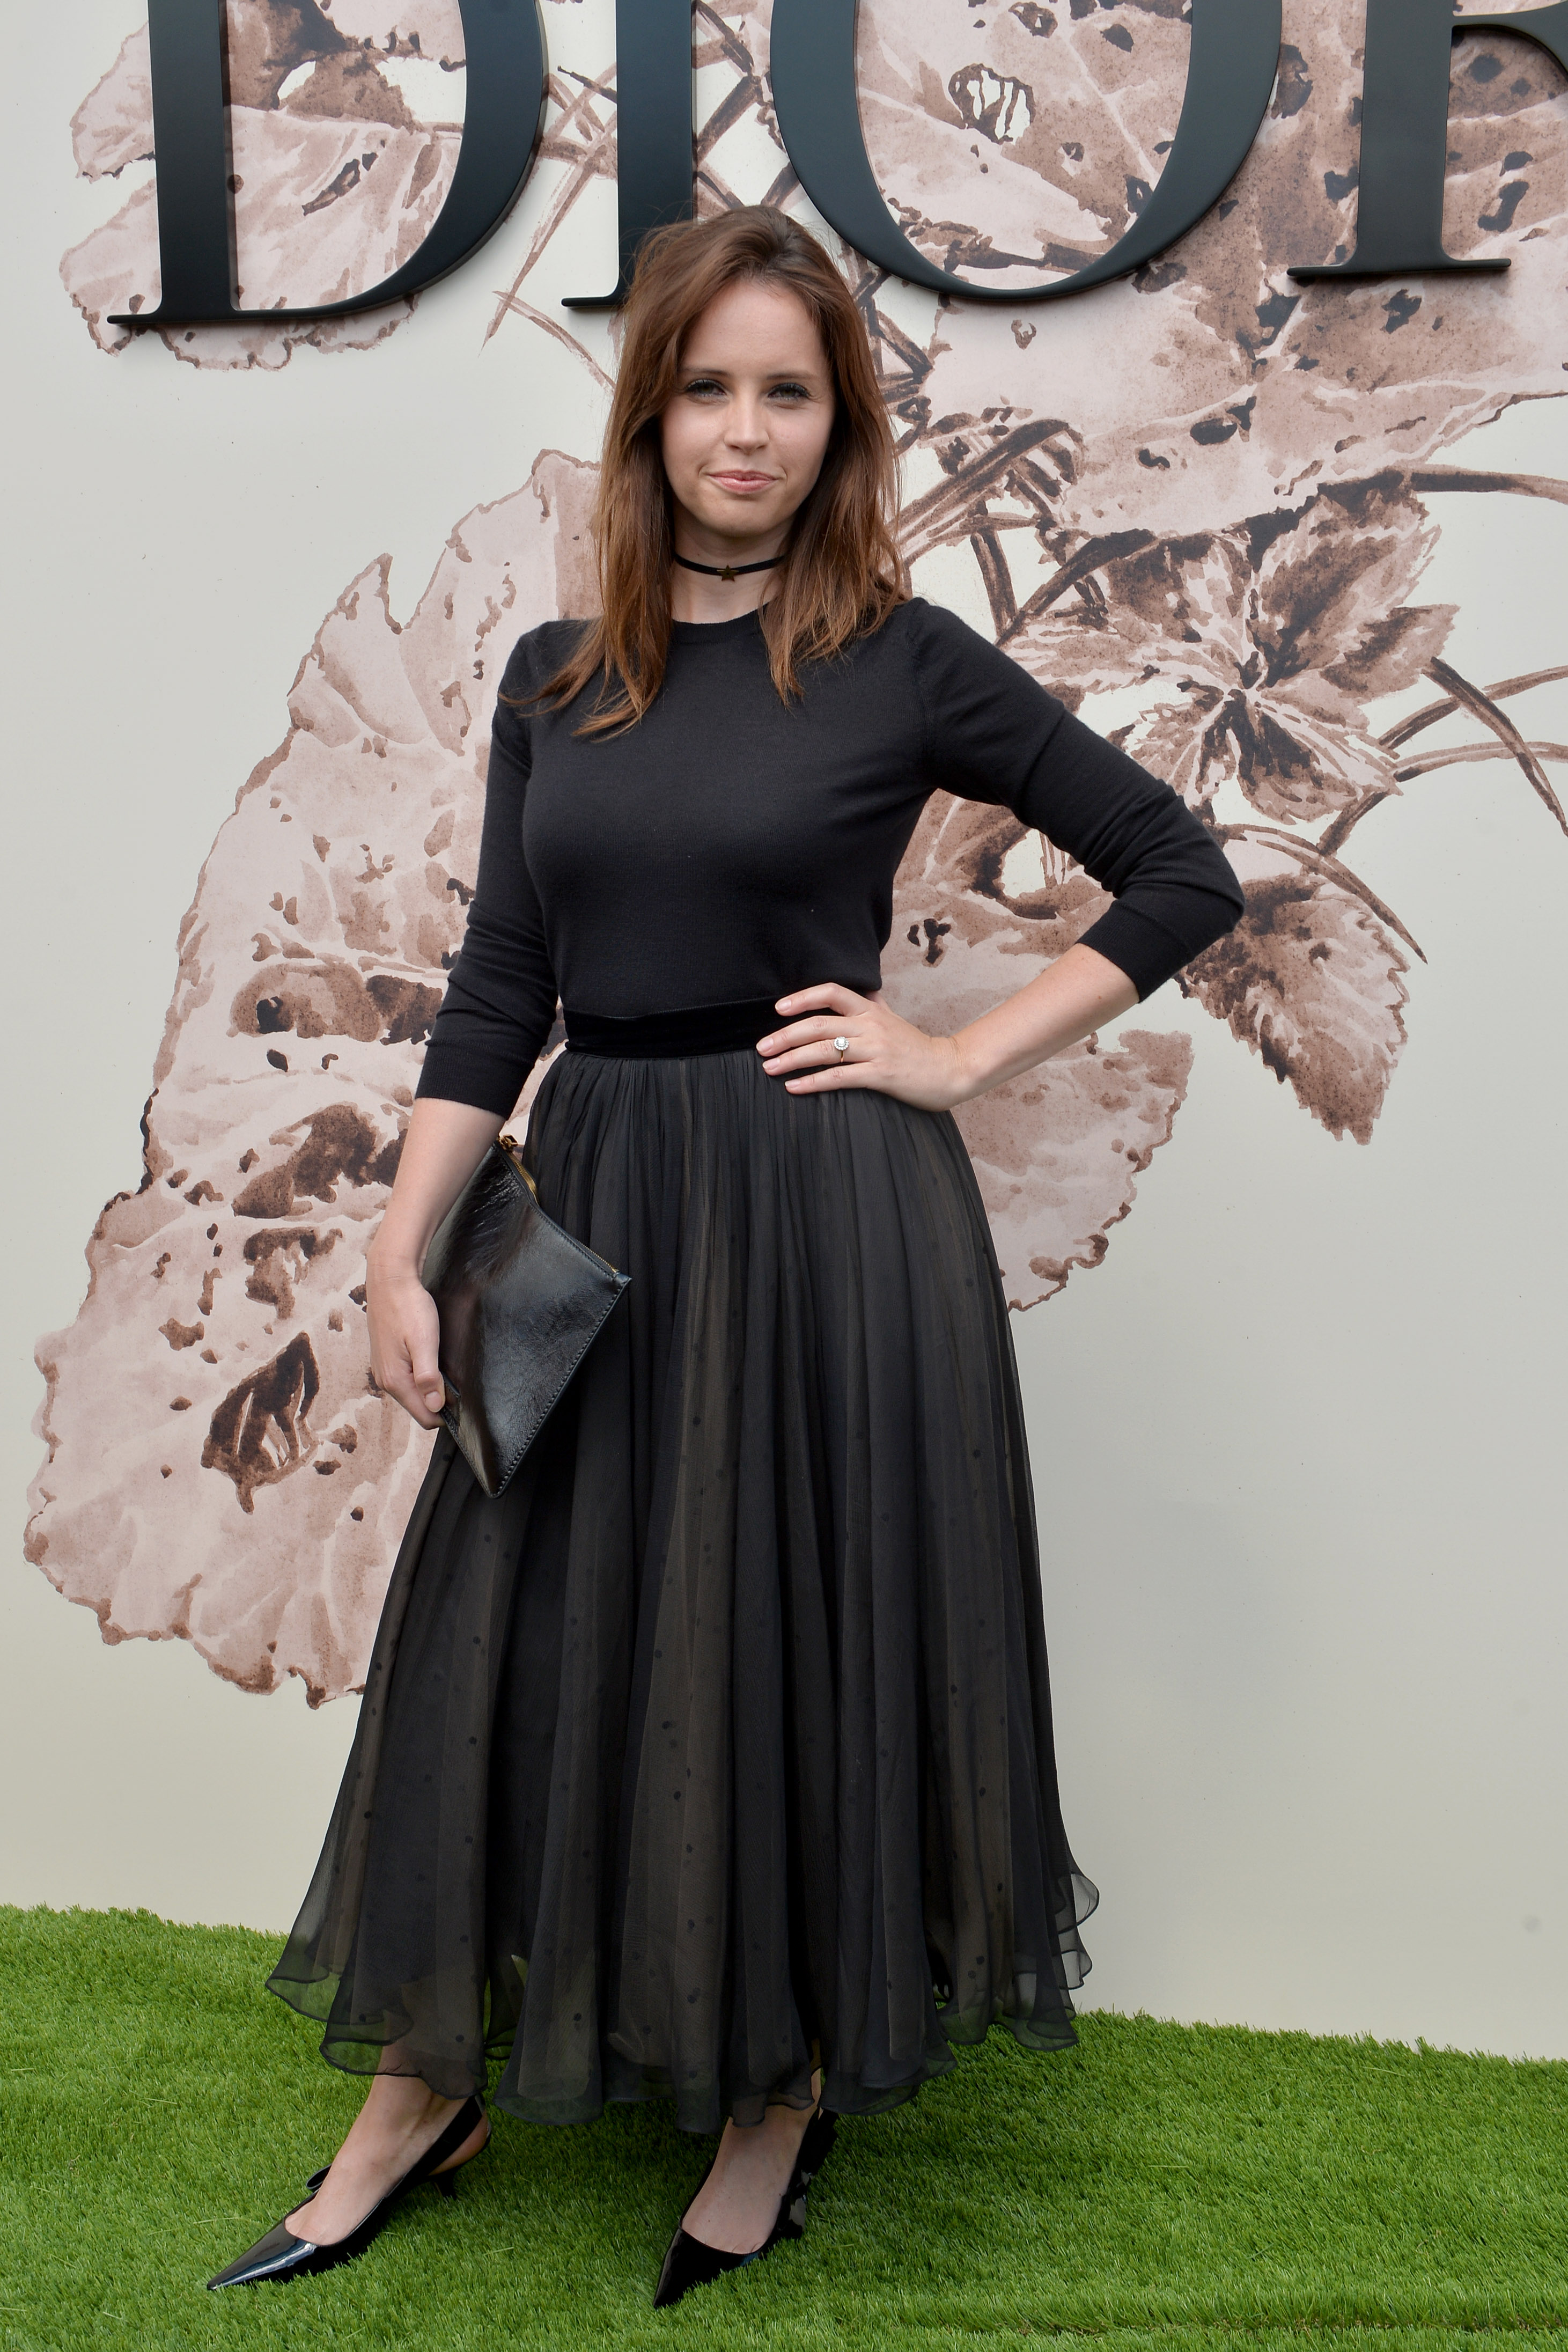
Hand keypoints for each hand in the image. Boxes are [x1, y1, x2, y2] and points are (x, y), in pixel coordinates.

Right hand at [365, 1246, 446, 1428]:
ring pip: (411, 1393)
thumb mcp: (424, 1342)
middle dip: (437, 1399)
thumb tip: (434, 1406)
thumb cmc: (408, 1307)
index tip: (461, 1396)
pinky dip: (420, 1375)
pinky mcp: (385, 1358)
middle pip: (417, 1406)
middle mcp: (385, 1380)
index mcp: (395, 1380)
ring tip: (442, 1365)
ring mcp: (383, 1369)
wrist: (389, 1280)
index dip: (445, 1412)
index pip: (424, 1417)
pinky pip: (406, 1378)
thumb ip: (428, 1377)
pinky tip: (429, 1357)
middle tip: (454, 1377)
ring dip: (429, 1386)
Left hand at [757, 984, 970, 1111]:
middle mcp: (871, 1026)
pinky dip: (813, 1082)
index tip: (779, 1008)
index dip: (803, 997)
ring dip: (792, 1059)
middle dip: (785, 1035)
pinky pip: (839, 1077)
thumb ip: (873, 1005)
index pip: (832, 992)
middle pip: (819, 1024)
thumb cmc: (917, 1048)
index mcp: (871, 1010)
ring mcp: (876, 1050)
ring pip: (825, 1050)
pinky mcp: (881, 1075)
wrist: (950, 1069)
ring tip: (770, 1067)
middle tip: (762, 1047)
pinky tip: (794, 1087)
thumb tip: (861, 990)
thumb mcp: (893, 1019)